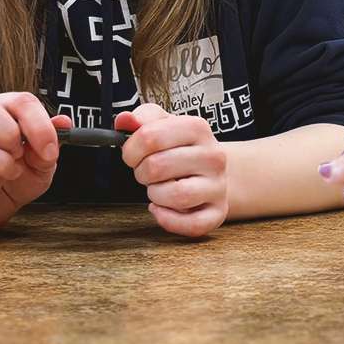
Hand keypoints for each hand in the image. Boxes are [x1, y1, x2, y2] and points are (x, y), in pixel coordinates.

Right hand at [0, 90, 64, 229]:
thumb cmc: (18, 177)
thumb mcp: (41, 162)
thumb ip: (51, 143)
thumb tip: (64, 123)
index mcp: (1, 111)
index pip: (18, 100)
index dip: (37, 123)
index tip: (49, 150)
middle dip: (7, 131)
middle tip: (20, 154)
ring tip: (9, 174)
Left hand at [118, 105, 227, 237]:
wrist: (212, 170)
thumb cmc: (182, 148)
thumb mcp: (165, 125)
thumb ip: (142, 118)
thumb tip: (125, 120)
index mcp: (198, 128)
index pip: (150, 136)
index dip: (131, 149)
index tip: (132, 154)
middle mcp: (213, 156)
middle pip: (157, 166)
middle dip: (141, 172)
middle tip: (146, 172)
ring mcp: (218, 186)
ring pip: (175, 196)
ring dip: (155, 194)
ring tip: (157, 188)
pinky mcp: (218, 212)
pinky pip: (191, 224)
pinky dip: (167, 219)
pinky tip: (161, 208)